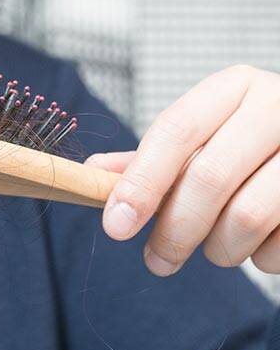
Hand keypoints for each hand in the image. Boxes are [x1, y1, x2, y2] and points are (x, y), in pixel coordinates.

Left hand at [83, 64, 279, 275]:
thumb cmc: (249, 146)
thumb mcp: (203, 138)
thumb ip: (150, 159)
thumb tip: (89, 174)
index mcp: (234, 88)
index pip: (175, 131)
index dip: (141, 182)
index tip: (115, 226)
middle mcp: (278, 107)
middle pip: (209, 178)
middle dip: (174, 231)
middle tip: (156, 261)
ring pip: (249, 216)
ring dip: (220, 248)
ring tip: (216, 249)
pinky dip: (262, 257)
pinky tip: (260, 244)